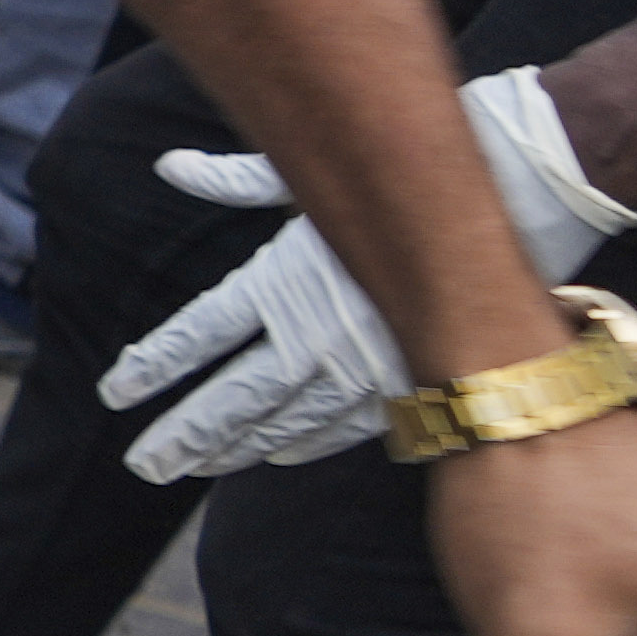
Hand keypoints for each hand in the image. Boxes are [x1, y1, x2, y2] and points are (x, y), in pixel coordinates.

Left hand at [97, 62, 636, 484]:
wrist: (521, 190)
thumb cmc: (407, 176)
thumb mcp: (308, 179)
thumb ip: (232, 181)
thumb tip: (169, 166)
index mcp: (282, 280)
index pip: (198, 335)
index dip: (153, 368)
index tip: (115, 394)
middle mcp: (316, 332)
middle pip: (231, 399)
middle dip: (184, 435)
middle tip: (142, 465)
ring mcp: (365, 364)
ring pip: (283, 424)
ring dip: (237, 449)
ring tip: (192, 469)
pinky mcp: (413, 379)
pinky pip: (346, 428)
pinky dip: (307, 443)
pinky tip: (279, 455)